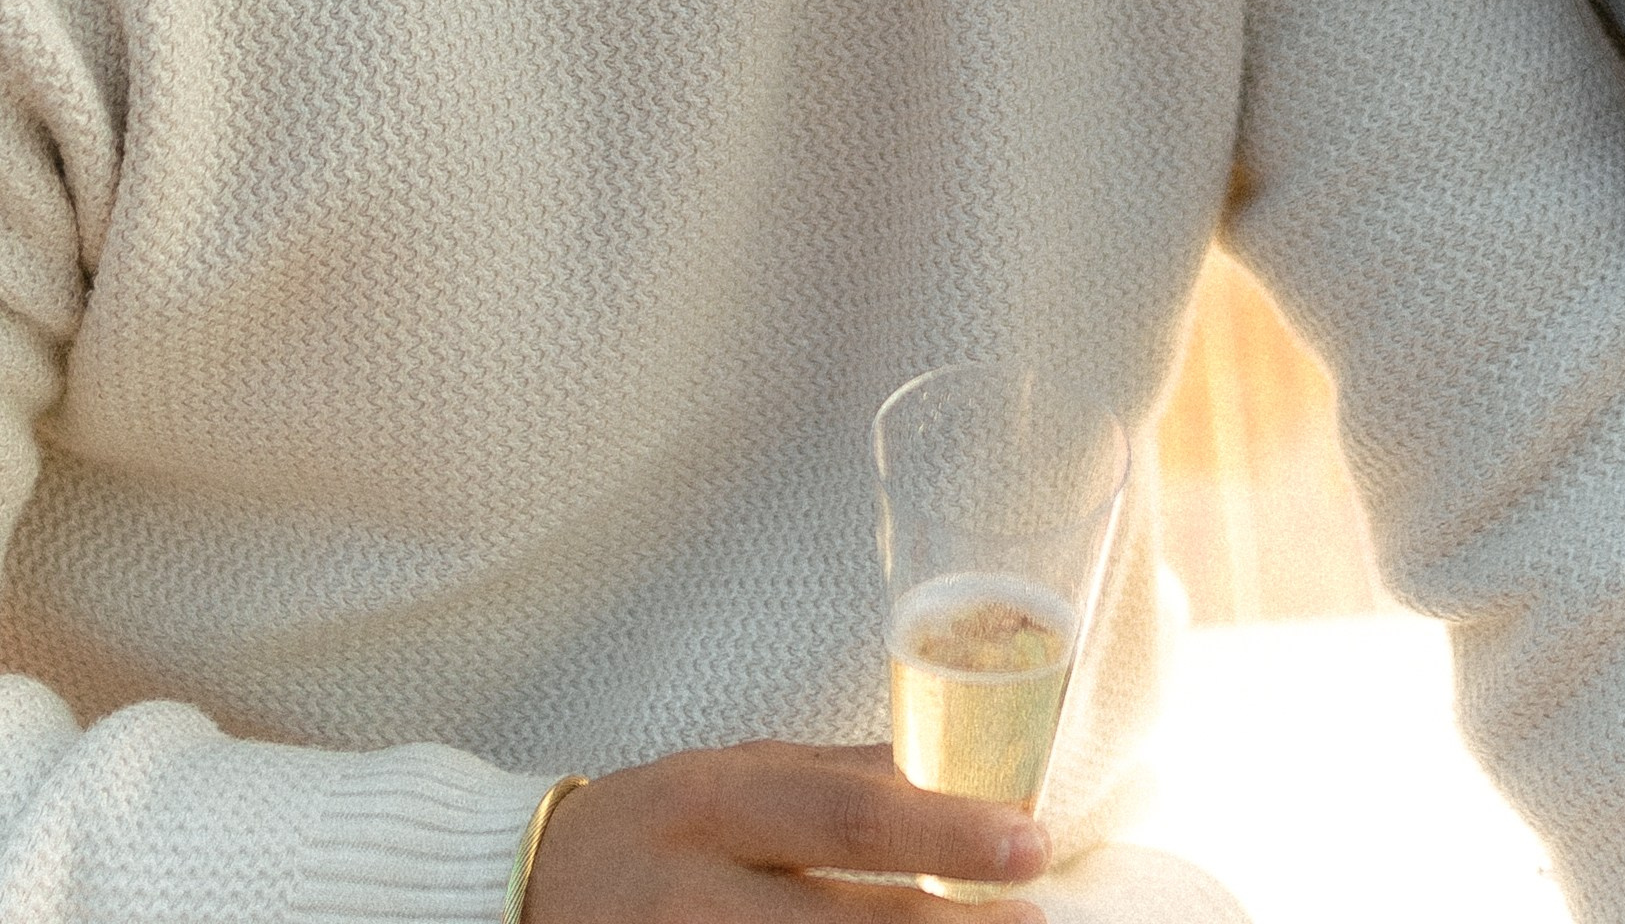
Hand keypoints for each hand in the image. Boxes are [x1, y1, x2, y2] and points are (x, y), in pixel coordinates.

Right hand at [522, 738, 1049, 920]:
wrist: (531, 889)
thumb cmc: (662, 823)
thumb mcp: (739, 775)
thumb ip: (838, 778)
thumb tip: (961, 774)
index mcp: (721, 803)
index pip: (849, 817)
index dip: (947, 833)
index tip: (1033, 841)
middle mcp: (697, 890)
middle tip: (1035, 921)